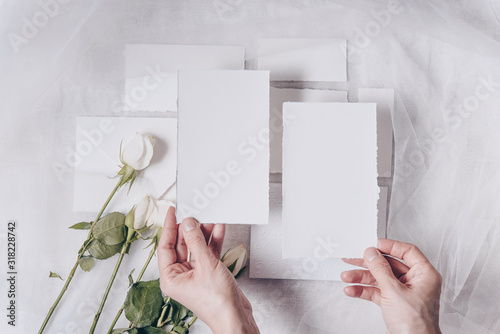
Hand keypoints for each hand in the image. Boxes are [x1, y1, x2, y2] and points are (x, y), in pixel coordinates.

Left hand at [158, 207, 259, 333]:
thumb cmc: (217, 303)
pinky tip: (218, 228)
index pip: (165, 246)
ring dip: (204, 233)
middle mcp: (181, 275)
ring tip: (209, 217)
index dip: (169, 227)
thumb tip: (188, 224)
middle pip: (182, 245)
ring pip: (197, 247)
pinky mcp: (209, 273)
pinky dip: (214, 240)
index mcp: (171, 278)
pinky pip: (208, 252)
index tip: (173, 212)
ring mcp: (195, 274)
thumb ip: (196, 242)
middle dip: (190, 228)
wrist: (236, 317)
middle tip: (194, 211)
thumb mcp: (205, 265)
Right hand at [341, 239, 441, 333]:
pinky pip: (377, 291)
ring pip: (380, 278)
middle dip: (369, 265)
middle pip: (389, 265)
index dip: (389, 246)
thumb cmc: (416, 325)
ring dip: (362, 278)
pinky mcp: (395, 303)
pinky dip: (364, 291)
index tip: (373, 245)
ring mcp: (404, 293)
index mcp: (425, 275)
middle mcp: (416, 282)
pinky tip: (352, 290)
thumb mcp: (394, 291)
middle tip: (354, 259)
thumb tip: (372, 253)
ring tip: (347, 276)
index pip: (407, 251)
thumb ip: (380, 269)